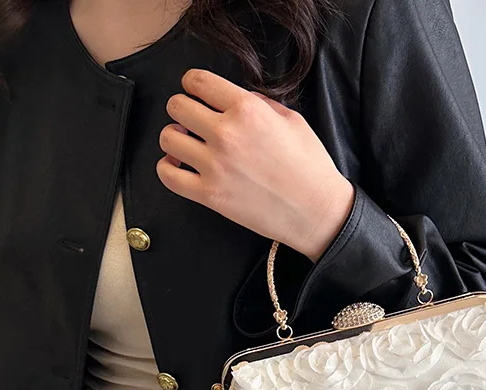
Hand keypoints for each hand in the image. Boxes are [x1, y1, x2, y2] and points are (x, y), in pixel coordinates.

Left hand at [157, 69, 354, 261]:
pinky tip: (179, 167)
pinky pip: (168, 175)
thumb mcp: (293, 120)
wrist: (317, 211)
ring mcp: (215, 166)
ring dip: (175, 138)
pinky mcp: (211, 195)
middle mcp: (227, 134)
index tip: (197, 94)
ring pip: (168, 138)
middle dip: (183, 110)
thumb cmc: (311, 168)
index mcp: (247, 109)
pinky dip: (168, 168)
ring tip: (188, 145)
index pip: (197, 81)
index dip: (193, 85)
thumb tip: (235, 99)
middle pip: (177, 106)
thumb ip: (259, 103)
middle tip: (194, 121)